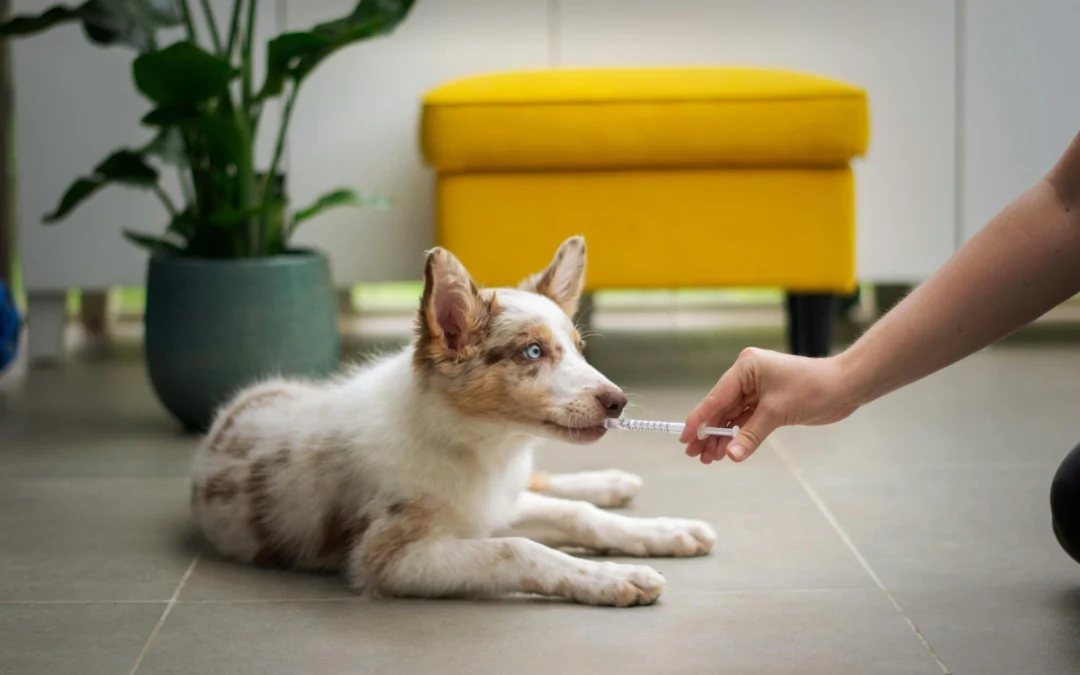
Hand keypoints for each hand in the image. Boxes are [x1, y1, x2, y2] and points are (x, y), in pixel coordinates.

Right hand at [679, 348, 857, 463]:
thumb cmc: (813, 388)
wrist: (845, 387)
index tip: (685, 439)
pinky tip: (728, 450)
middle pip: (720, 408)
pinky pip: (746, 420)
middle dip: (709, 433)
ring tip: (709, 459)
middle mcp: (747, 376)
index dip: (699, 420)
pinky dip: (737, 435)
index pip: (715, 397)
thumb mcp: (777, 412)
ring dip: (722, 437)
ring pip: (732, 416)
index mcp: (745, 368)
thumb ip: (751, 434)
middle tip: (695, 455)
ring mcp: (757, 389)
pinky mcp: (768, 402)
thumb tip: (731, 455)